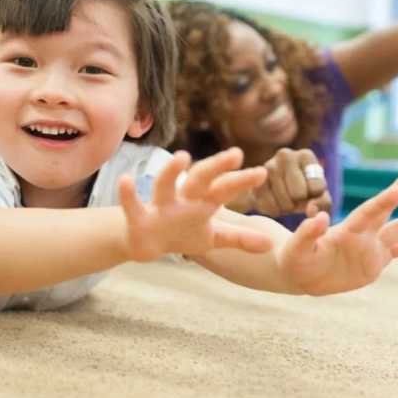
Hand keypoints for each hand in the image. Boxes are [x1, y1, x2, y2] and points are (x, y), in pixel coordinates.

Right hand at [119, 148, 272, 261]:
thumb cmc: (182, 233)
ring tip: (182, 156)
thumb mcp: (213, 237)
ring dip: (171, 171)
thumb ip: (240, 238)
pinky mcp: (139, 216)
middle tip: (235, 153)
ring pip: (165, 185)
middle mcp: (183, 198)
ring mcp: (160, 206)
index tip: (262, 173)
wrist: (146, 244)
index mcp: (202, 201)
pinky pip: (132, 204)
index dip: (241, 181)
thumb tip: (272, 244)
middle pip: (201, 178)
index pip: (225, 188)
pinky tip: (125, 180)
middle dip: (217, 166)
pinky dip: (127, 193)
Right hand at [250, 148, 331, 216]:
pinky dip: (274, 211)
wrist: (274, 191)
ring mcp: (267, 166)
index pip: (317, 187)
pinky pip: (269, 206)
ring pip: (284, 202)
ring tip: (285, 199)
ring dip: (287, 208)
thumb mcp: (319, 196)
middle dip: (299, 202)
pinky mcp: (253, 180)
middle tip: (296, 198)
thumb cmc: (303, 191)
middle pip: (299, 194)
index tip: (310, 191)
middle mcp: (285, 155)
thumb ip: (322, 203)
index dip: (315, 197)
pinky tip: (274, 202)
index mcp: (306, 155)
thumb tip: (311, 210)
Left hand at [277, 170, 397, 295]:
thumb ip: (306, 233)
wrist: (298, 275)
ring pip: (397, 231)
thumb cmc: (294, 260)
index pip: (369, 212)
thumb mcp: (296, 249)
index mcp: (346, 230)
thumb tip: (320, 216)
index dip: (384, 201)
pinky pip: (393, 255)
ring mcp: (369, 249)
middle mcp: (362, 235)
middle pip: (385, 211)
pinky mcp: (372, 265)